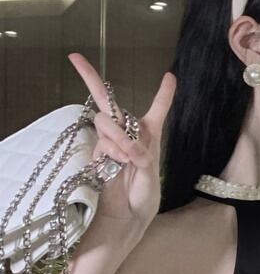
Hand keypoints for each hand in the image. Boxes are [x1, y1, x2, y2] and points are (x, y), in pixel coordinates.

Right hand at [67, 52, 176, 232]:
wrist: (127, 216)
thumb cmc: (144, 197)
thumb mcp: (149, 173)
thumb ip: (139, 154)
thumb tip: (123, 142)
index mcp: (149, 135)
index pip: (157, 109)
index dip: (164, 92)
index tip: (170, 76)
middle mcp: (128, 133)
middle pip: (108, 99)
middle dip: (90, 77)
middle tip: (74, 57)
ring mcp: (111, 141)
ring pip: (105, 121)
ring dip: (117, 137)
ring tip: (126, 159)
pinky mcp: (98, 152)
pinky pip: (102, 141)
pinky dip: (112, 151)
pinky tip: (117, 165)